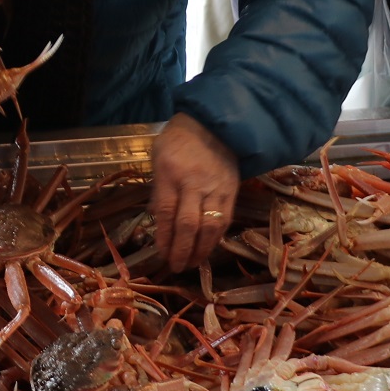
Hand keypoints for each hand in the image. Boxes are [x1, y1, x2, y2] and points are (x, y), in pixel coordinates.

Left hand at [151, 113, 238, 270]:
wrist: (214, 123)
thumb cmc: (178, 140)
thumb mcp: (158, 157)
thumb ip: (158, 189)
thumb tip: (158, 220)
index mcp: (171, 173)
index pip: (166, 212)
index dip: (164, 238)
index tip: (161, 254)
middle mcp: (194, 183)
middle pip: (188, 224)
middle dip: (181, 250)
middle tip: (176, 266)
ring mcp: (216, 188)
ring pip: (209, 227)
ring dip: (200, 250)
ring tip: (192, 263)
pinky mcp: (232, 191)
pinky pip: (224, 220)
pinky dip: (216, 238)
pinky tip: (208, 248)